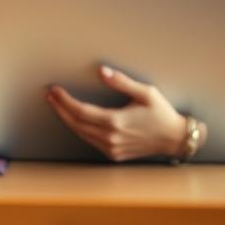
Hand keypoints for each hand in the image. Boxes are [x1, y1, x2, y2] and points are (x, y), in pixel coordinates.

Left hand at [45, 65, 188, 161]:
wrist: (174, 139)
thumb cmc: (161, 114)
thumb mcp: (145, 93)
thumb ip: (121, 82)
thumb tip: (101, 71)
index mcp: (116, 121)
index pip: (80, 111)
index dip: (64, 101)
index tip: (54, 90)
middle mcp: (111, 138)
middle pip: (75, 123)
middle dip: (59, 108)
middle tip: (49, 95)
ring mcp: (111, 148)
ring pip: (80, 133)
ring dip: (66, 119)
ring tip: (56, 104)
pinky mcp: (113, 154)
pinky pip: (89, 140)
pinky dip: (78, 129)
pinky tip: (73, 119)